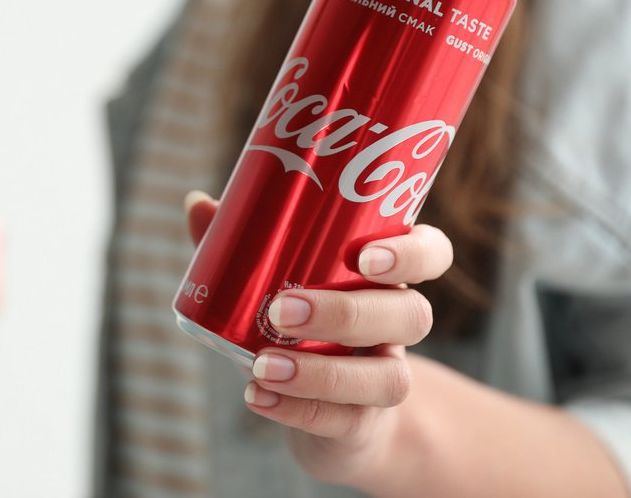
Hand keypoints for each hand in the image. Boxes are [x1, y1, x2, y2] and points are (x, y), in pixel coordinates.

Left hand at [185, 191, 450, 488]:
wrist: (332, 420)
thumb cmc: (304, 331)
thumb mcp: (277, 285)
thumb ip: (245, 245)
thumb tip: (198, 203)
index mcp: (385, 279)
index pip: (432, 254)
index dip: (413, 253)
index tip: (365, 256)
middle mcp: (397, 327)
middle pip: (411, 315)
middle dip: (346, 312)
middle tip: (281, 309)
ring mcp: (385, 379)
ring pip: (387, 378)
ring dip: (321, 371)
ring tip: (261, 365)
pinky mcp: (363, 427)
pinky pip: (344, 421)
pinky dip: (297, 409)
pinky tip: (257, 396)